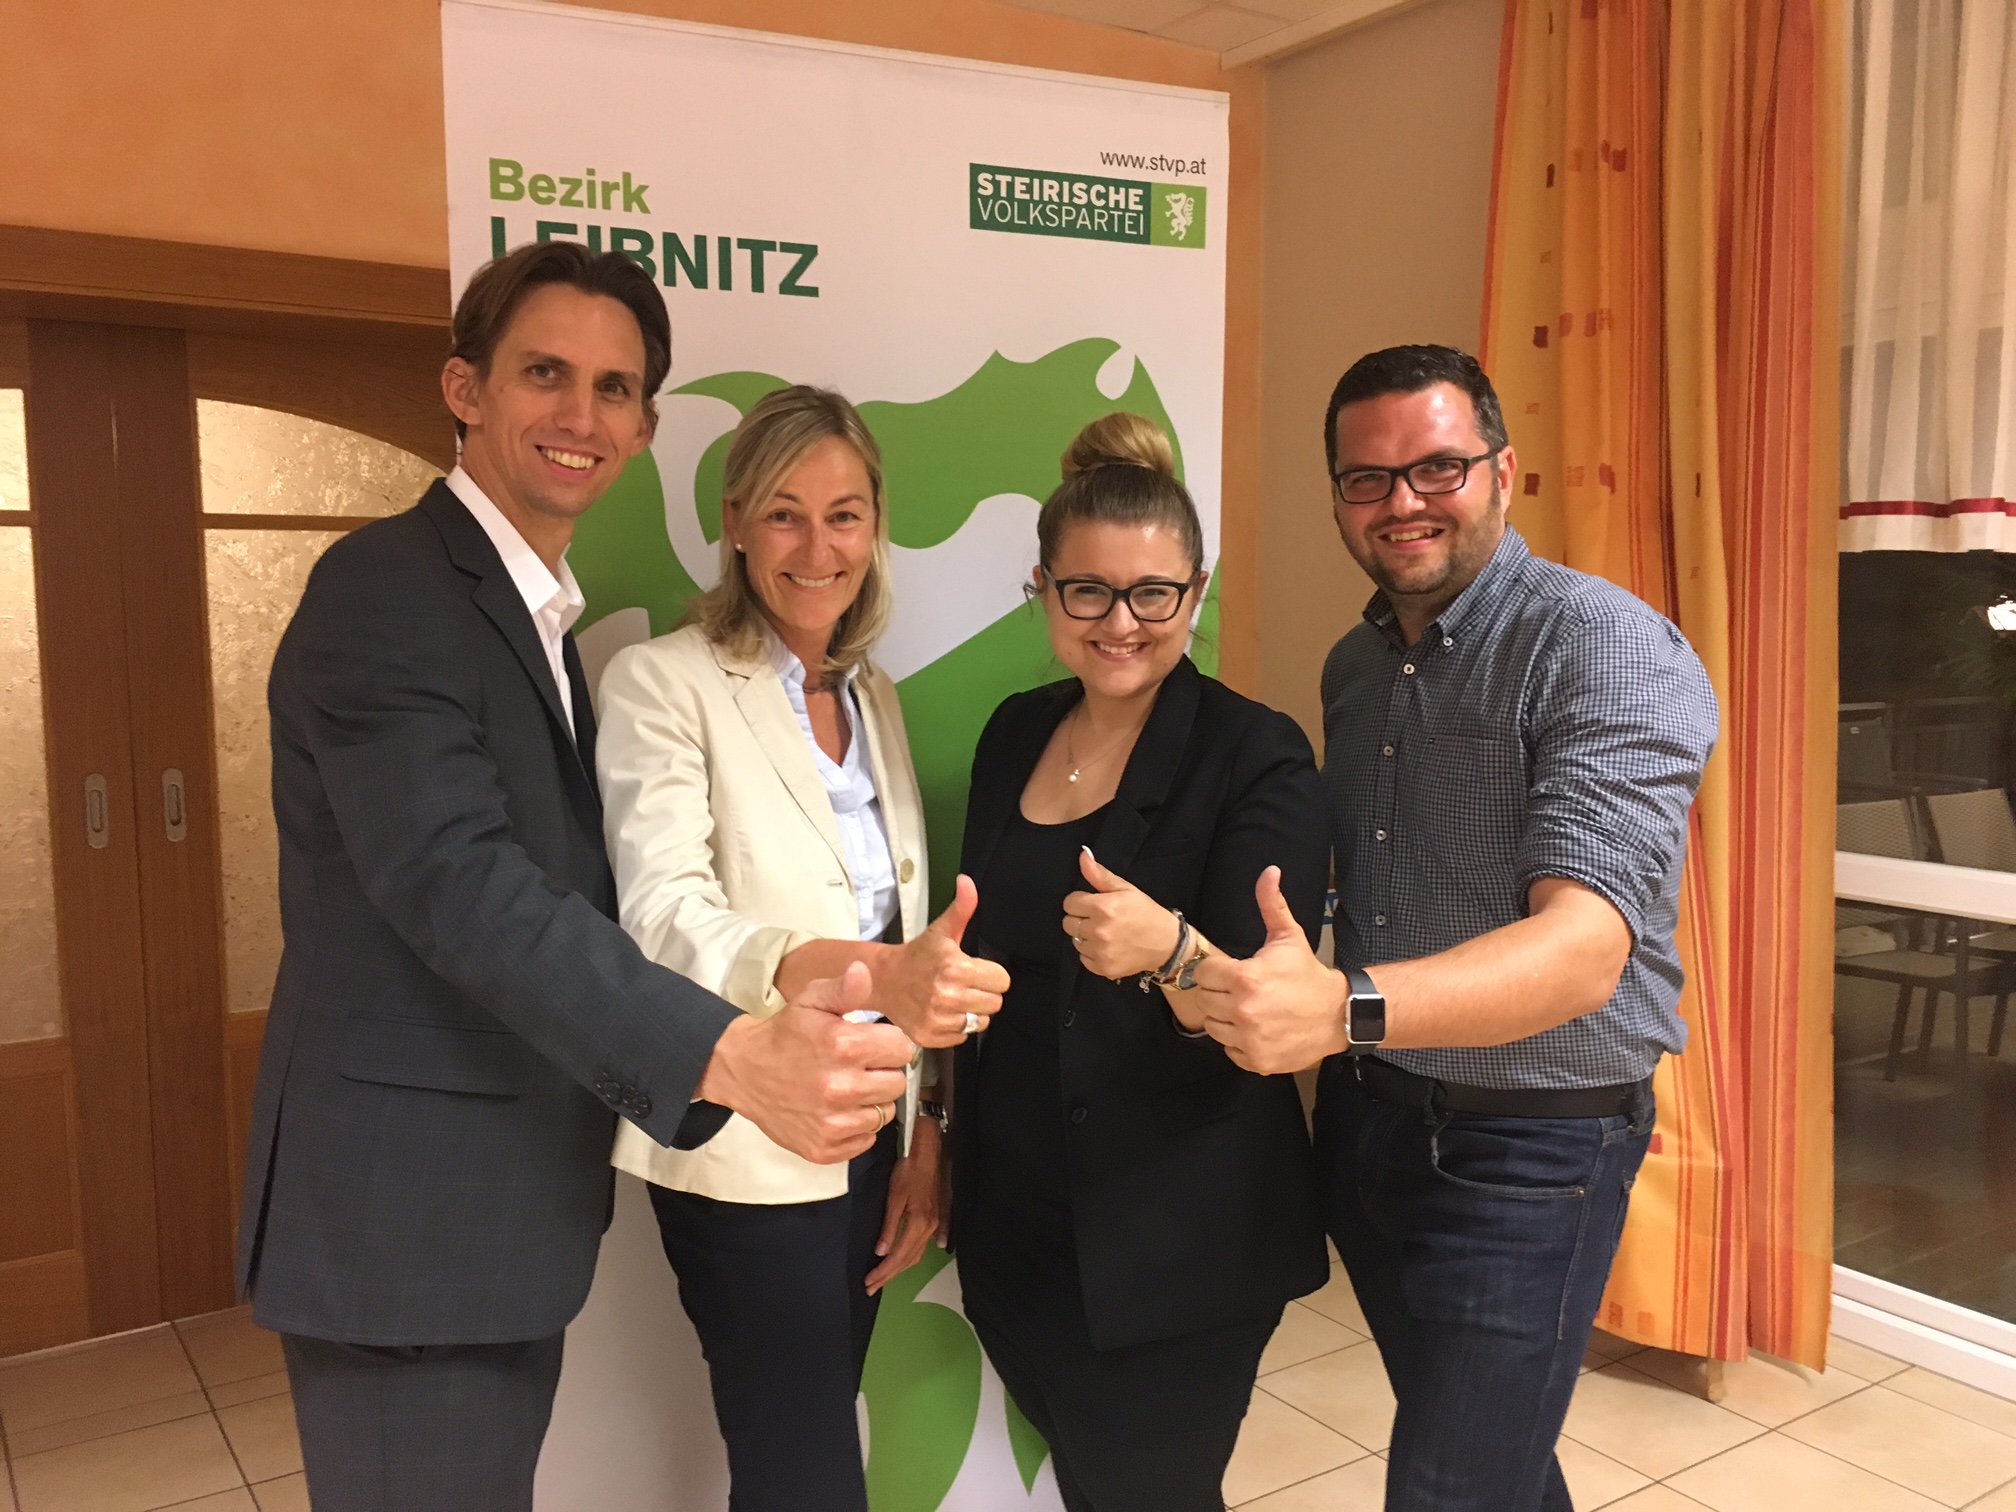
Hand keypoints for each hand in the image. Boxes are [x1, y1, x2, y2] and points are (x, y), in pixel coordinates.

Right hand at [697, 962, 915, 1163]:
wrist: (743, 1071)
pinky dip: (856, 1127)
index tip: (871, 1043)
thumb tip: (863, 971)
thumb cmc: (785, 1033)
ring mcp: (832, 1123)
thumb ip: (844, 989)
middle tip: (857, 1066)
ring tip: (845, 1088)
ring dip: (870, 1101)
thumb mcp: (811, 1000)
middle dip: (881, 1072)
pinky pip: (865, 1140)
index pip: (902, 1049)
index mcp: (843, 1046)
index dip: (888, 1043)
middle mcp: (840, 1088)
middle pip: (897, 1083)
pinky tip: (836, 1111)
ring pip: (884, 1114)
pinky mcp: (824, 1148)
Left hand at [865, 1117, 941, 1294]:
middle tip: (871, 1287)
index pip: (898, 1257)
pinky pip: (925, 1244)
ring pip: (917, 1254)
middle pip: (908, 1260)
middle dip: (889, 1275)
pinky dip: (916, 1254)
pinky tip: (913, 1259)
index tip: (868, 1282)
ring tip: (884, 1277)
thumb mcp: (894, 1198)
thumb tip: (881, 1252)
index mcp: (918, 1224)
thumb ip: (889, 1226)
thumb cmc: (908, 1172)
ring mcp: (935, 1225)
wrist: (930, 1155)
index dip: (883, 1272)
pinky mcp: (937, 1219)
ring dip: (900, 1268)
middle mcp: (929, 1229)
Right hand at [878, 875, 1009, 1046]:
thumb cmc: (918, 955)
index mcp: (955, 967)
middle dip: (984, 993)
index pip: (1002, 980)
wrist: (882, 980)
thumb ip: (961, 908)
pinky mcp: (930, 1037)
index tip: (974, 969)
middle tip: (965, 984)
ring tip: (954, 998)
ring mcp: (938, 1019)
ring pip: (981, 1022)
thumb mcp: (941, 930)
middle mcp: (947, 995)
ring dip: (972, 1011)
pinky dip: (955, 1027)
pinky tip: (942, 1012)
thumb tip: (967, 881)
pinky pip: (962, 1037)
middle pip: (995, 1003)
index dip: (991, 974)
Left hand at [1063, 848, 1181, 979]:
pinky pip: (1083, 958)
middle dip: (1081, 918)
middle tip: (1100, 918)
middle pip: (1068, 923)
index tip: (1093, 903)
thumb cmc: (1146, 912)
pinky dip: (1092, 953)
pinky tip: (1108, 946)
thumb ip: (1099, 874)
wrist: (1167, 944)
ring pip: (1075, 941)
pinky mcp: (1103, 968)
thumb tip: (1083, 854)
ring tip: (1106, 932)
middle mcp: (1099, 931)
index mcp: (1103, 907)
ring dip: (1086, 936)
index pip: (1070, 903)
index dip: (1081, 901)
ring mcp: (1100, 952)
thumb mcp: (1125, 888)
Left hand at [1193, 866, 1347, 1073]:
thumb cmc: (1308, 975)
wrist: (1338, 1014)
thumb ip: (1271, 904)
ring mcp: (1249, 1039)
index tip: (1234, 971)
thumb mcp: (1288, 937)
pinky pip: (1230, 1050)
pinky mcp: (1256, 1061)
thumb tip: (1269, 872)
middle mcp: (1243, 1011)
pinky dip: (1239, 1042)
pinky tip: (1257, 1029)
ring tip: (1250, 1009)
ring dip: (1227, 1018)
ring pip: (1214, 1027)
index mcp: (1245, 979)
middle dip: (1221, 993)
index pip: (1204, 974)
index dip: (1218, 970)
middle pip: (1205, 1000)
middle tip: (1244, 990)